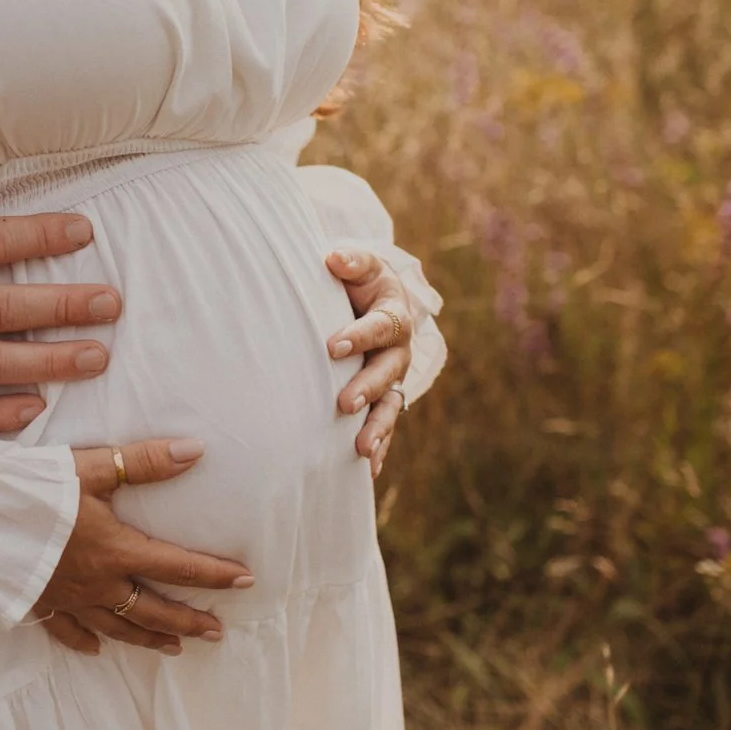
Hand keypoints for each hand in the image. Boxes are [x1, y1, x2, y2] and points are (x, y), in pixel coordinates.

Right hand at [34, 438, 252, 655]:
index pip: (178, 567)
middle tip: (217, 632)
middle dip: (188, 621)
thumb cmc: (30, 487)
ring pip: (117, 628)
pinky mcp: (38, 604)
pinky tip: (96, 649)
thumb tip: (195, 451)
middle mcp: (96, 583)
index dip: (214, 574)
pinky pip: (67, 632)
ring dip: (149, 639)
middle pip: (152, 610)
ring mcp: (67, 599)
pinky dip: (85, 642)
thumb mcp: (90, 467)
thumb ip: (144, 462)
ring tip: (174, 648)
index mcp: (115, 551)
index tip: (245, 582)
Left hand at [324, 248, 414, 478]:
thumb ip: (350, 262)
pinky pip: (385, 426)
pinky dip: (380, 448)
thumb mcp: (359, 266)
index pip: (379, 327)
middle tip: (344, 404)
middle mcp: (398, 352)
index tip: (332, 347)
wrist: (373, 302)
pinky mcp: (384, 399)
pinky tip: (366, 470)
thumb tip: (333, 258)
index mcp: (393, 317)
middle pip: (387, 373)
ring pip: (390, 406)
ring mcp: (393, 379)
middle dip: (367, 389)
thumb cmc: (359, 282)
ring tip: (360, 449)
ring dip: (377, 428)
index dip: (358, 337)